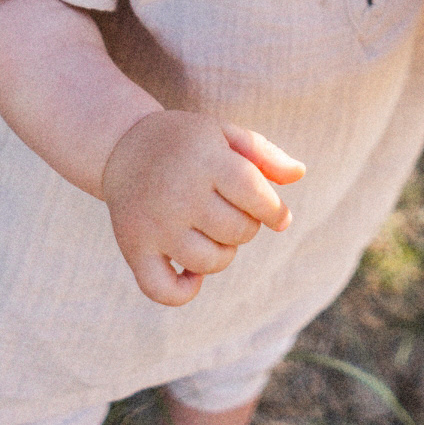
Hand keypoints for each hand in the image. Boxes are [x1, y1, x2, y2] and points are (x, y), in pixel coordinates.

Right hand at [101, 111, 304, 305]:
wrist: (123, 147)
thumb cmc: (187, 142)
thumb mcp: (225, 133)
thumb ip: (264, 153)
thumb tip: (299, 174)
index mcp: (204, 159)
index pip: (254, 194)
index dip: (274, 211)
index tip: (279, 216)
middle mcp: (177, 193)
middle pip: (237, 231)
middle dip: (247, 227)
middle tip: (233, 213)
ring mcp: (154, 224)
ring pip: (209, 262)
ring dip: (223, 255)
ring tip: (213, 233)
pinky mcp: (134, 248)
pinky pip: (164, 290)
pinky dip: (186, 291)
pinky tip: (192, 273)